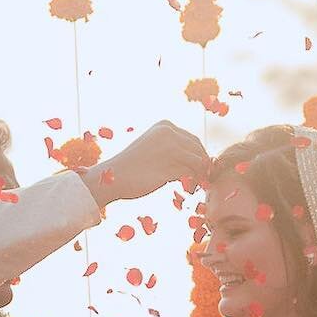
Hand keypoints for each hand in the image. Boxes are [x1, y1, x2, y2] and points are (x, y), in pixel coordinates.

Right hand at [82, 121, 209, 208]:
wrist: (112, 177)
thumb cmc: (133, 166)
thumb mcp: (154, 147)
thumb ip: (174, 148)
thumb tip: (204, 160)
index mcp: (165, 126)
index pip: (193, 140)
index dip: (199, 157)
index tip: (198, 171)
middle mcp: (169, 133)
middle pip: (199, 150)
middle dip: (202, 167)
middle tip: (199, 181)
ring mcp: (169, 149)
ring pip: (198, 162)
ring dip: (199, 177)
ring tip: (191, 187)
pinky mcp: (169, 167)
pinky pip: (191, 175)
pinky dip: (193, 184)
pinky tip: (187, 190)